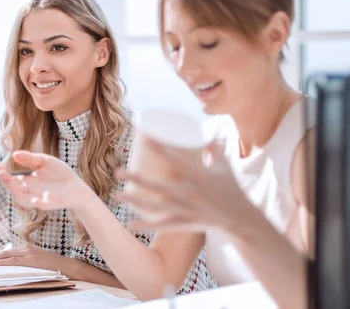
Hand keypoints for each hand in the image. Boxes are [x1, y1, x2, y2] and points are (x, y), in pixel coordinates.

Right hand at [0, 150, 91, 211]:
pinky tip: (33, 197)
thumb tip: (14, 154)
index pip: (10, 180)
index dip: (2, 174)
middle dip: (6, 181)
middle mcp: (29, 192)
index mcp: (26, 182)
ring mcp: (39, 199)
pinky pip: (42, 204)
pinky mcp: (50, 204)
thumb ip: (30, 158)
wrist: (76, 187)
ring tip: (11, 180)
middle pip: (13, 189)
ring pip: (23, 199)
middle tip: (1, 172)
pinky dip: (37, 202)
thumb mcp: (44, 161)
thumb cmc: (60, 174)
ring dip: (17, 192)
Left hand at [0, 245, 69, 273]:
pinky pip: (13, 261)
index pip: (7, 252)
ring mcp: (28, 254)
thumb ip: (27, 260)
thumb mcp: (37, 259)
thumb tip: (16, 264)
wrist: (64, 264)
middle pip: (4, 253)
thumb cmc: (51, 264)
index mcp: (26, 249)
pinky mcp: (31, 260)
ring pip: (6, 256)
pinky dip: (3, 262)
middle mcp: (25, 249)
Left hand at [115, 137, 252, 233]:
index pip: (177, 160)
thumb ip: (214, 149)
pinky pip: (163, 225)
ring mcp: (186, 210)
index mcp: (200, 176)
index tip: (145, 137)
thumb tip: (209, 132)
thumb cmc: (232, 190)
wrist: (241, 220)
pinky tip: (130, 223)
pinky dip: (147, 225)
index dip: (161, 148)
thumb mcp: (225, 166)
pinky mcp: (185, 223)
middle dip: (137, 179)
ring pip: (156, 206)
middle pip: (158, 185)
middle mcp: (191, 194)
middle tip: (117, 172)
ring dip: (135, 201)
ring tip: (117, 194)